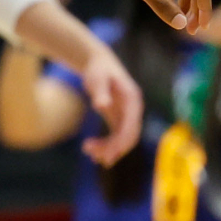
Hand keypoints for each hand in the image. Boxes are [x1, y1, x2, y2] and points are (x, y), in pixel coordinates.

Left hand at [77, 46, 142, 165]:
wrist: (98, 62)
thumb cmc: (98, 69)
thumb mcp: (97, 78)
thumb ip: (100, 92)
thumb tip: (102, 106)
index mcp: (133, 101)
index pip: (132, 126)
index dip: (122, 141)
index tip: (110, 154)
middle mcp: (133, 110)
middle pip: (129, 136)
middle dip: (114, 149)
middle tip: (96, 157)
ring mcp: (127, 115)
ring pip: (122, 138)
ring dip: (108, 148)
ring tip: (88, 152)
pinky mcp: (118, 118)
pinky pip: (115, 135)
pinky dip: (106, 144)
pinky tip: (92, 150)